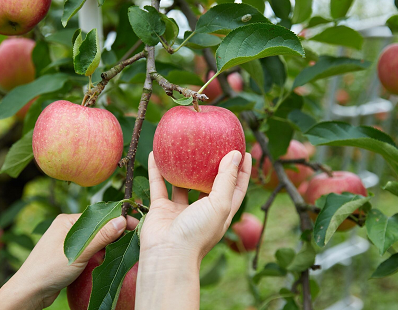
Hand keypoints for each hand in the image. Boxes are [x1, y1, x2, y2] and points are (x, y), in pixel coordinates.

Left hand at [0, 213, 137, 309]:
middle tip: (134, 238)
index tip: (136, 225)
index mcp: (67, 221)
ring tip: (124, 249)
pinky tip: (108, 259)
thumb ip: (101, 236)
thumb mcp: (79, 253)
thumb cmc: (49, 270)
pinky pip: (89, 249)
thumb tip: (122, 220)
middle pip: (97, 226)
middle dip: (115, 232)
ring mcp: (67, 241)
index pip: (99, 215)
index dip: (118, 219)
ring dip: (107, 244)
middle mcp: (67, 228)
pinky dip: (99, 253)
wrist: (28, 292)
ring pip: (94, 239)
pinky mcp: (68, 255)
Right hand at [136, 150, 251, 309]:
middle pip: (210, 184)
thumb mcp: (220, 204)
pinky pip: (158, 185)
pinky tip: (154, 153)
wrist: (167, 255)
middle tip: (214, 143)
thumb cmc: (197, 232)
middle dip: (213, 165)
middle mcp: (202, 210)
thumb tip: (237, 154)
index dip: (242, 170)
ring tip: (183, 147)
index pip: (236, 187)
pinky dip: (156, 170)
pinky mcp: (161, 209)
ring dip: (183, 167)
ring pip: (182, 184)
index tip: (244, 151)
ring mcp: (181, 210)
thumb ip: (227, 179)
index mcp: (221, 212)